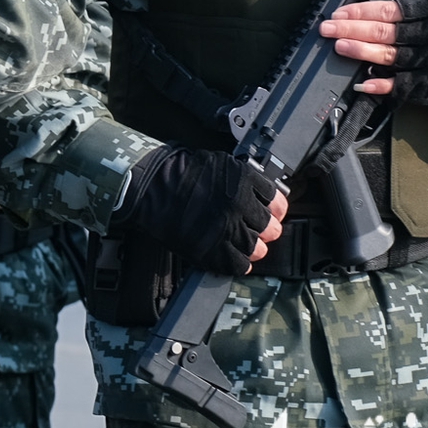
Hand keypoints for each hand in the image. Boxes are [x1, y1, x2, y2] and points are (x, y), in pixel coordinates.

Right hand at [113, 145, 288, 275]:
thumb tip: (260, 193)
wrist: (151, 188)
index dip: (275, 207)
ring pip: (258, 248)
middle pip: (270, 227)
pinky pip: (238, 265)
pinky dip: (239, 262)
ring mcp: (226, 231)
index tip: (273, 211)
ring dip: (255, 247)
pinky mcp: (211, 251)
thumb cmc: (180, 172)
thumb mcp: (220, 163)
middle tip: (260, 229)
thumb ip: (244, 178)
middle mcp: (239, 206)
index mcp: (243, 181)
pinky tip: (234, 255)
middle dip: (267, 228)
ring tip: (245, 243)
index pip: (276, 200)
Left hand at [321, 0, 427, 100]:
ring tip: (339, 47)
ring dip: (361, 52)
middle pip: (384, 32)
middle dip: (351, 30)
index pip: (389, 10)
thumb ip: (413, 13)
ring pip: (390, 56)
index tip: (338, 12)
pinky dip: (381, 85)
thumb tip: (371, 14)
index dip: (360, 11)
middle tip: (327, 28)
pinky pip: (403, 86)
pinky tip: (362, 83)